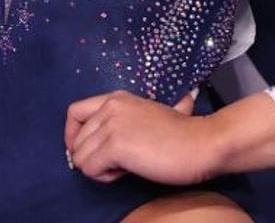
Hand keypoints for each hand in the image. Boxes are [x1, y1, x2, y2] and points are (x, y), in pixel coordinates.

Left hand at [64, 87, 215, 185]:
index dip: (75, 136)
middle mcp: (111, 105)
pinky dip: (104, 177)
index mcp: (117, 97)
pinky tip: (125, 172)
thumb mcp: (148, 116)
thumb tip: (115, 140)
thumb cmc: (181, 135)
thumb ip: (130, 119)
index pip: (74, 112)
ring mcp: (112, 123)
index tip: (90, 152)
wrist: (200, 143)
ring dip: (98, 169)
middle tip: (117, 163)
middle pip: (74, 139)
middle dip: (91, 157)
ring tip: (123, 167)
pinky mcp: (116, 145)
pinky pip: (88, 168)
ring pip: (78, 156)